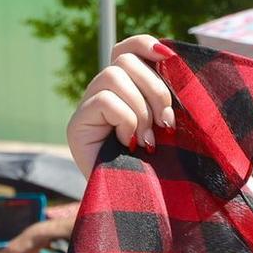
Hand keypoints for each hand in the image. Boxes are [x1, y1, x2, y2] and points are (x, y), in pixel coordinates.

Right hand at [66, 34, 176, 177]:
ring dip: (141, 108)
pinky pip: (104, 101)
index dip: (145, 45)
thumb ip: (169, 98)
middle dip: (154, 88)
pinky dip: (125, 120)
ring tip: (149, 140)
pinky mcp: (76, 125)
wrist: (142, 207)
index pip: (127, 48)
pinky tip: (130, 143)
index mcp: (127, 90)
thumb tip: (175, 60)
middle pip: (123, 59)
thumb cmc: (164, 169)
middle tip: (166, 123)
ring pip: (112, 76)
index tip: (170, 57)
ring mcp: (87, 108)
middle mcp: (103, 93)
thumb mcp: (173, 127)